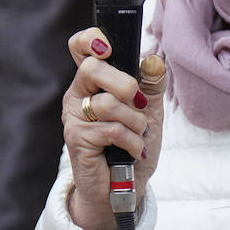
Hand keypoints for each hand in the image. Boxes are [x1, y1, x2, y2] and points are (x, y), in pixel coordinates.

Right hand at [63, 27, 165, 229]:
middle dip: (124, 84)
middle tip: (137, 103)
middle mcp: (79, 95)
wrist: (124, 189)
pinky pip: (111, 129)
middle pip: (93, 68)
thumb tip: (154, 61)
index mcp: (94, 82)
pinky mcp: (77, 139)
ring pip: (107, 103)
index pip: (81, 48)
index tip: (108, 48)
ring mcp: (75, 117)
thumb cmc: (132, 146)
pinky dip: (132, 141)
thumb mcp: (149, 111)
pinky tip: (135, 150)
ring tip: (139, 135)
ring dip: (135, 122)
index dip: (90, 39)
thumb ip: (151, 85)